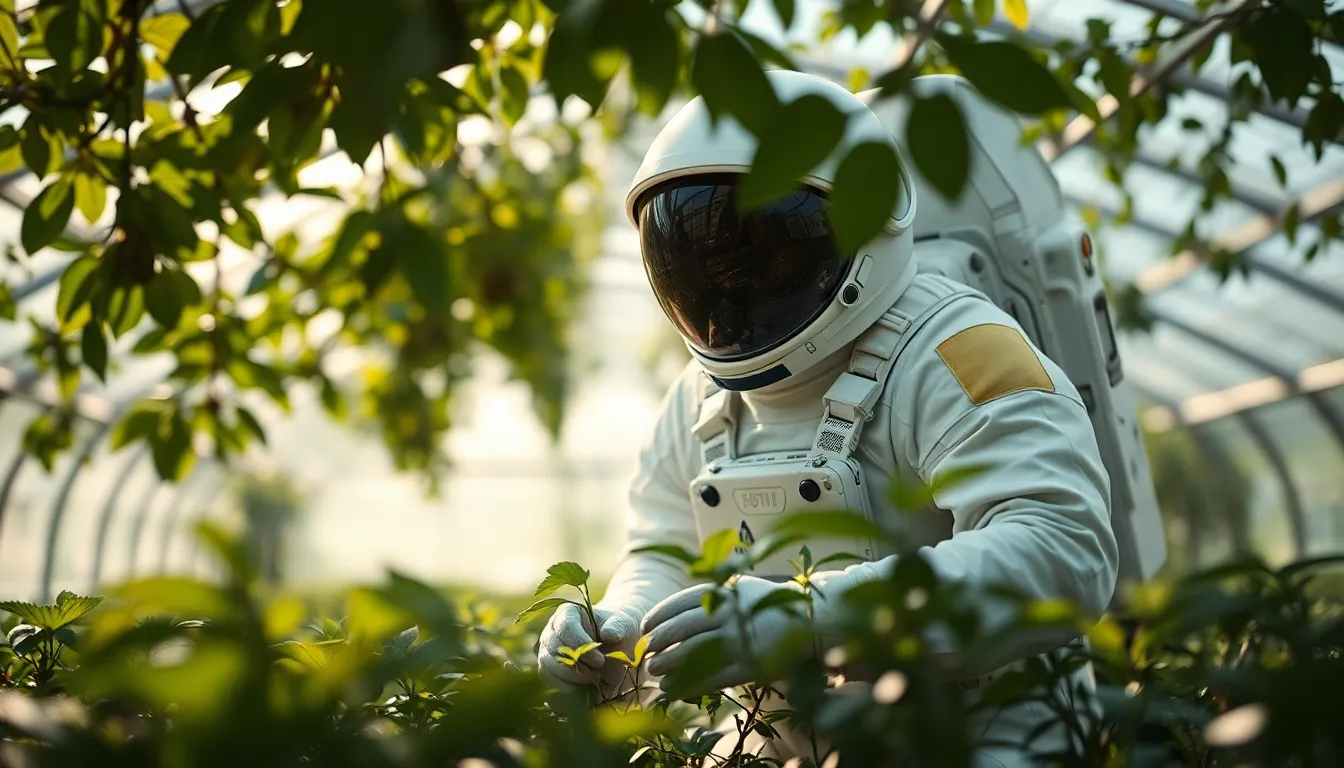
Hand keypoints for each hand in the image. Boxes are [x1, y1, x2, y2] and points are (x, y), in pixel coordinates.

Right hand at [537, 602, 642, 695]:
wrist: (616, 647)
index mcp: (566, 614)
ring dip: (571, 682)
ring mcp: (546, 655)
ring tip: (593, 683)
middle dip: (576, 668)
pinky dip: (566, 695)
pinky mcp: (548, 675)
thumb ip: (617, 627)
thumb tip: (609, 634)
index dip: (580, 645)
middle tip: (598, 675)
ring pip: (547, 671)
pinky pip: (549, 688)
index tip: (600, 660)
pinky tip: (584, 695)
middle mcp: (551, 634)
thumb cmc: (618, 630)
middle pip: (552, 653)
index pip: (564, 628)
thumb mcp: (623, 624)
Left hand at [640, 575, 814, 695]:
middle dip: (659, 641)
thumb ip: (713, 597)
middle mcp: (732, 613)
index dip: (659, 614)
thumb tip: (672, 614)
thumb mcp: (742, 590)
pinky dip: (688, 684)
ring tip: (655, 671)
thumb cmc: (769, 606)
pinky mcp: (750, 666)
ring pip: (693, 653)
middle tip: (646, 651)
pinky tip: (673, 689)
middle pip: (683, 627)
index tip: (645, 626)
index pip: (682, 601)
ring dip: (668, 663)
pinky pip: (711, 677)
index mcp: (727, 592)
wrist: (813, 622)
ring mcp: (741, 639)